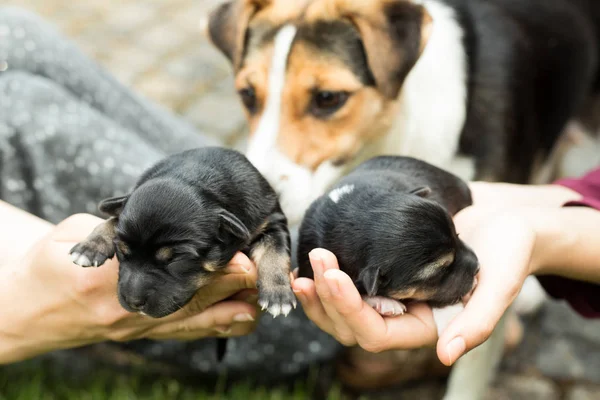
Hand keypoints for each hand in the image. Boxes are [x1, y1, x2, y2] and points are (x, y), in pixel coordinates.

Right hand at [0, 214, 258, 363]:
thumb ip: (116, 226)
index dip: (204, 265)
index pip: (165, 272)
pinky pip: (187, 333)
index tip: (237, 254)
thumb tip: (156, 218)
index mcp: (103, 279)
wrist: (29, 310)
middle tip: (262, 269)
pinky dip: (219, 325)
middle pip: (189, 300)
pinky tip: (247, 316)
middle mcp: (124, 309)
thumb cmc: (50, 262)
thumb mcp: (73, 231)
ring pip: (194, 322)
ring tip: (265, 296)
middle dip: (229, 285)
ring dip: (233, 310)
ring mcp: (135, 327)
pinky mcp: (143, 335)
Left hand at [292, 214, 534, 364]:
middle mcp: (403, 317)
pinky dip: (325, 278)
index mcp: (426, 328)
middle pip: (350, 325)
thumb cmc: (509, 251)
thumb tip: (446, 356)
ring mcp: (389, 296)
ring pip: (340, 310)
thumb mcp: (500, 285)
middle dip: (327, 296)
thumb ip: (477, 323)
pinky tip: (309, 263)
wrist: (504, 222)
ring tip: (305, 263)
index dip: (349, 309)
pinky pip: (346, 285)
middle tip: (317, 257)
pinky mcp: (382, 273)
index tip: (334, 274)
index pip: (376, 334)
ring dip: (318, 290)